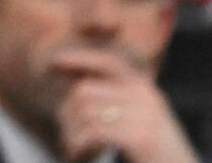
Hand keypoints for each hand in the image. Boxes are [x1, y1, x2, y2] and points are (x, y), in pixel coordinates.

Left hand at [53, 48, 197, 162]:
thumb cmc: (158, 154)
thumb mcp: (143, 121)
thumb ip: (119, 104)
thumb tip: (79, 90)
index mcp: (146, 90)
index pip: (108, 62)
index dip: (79, 59)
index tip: (52, 63)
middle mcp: (146, 97)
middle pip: (86, 91)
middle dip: (68, 113)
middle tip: (67, 136)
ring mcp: (144, 116)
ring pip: (85, 112)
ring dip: (71, 134)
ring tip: (73, 149)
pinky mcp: (140, 137)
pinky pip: (94, 132)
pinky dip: (79, 145)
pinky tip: (80, 155)